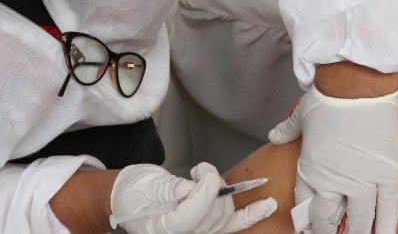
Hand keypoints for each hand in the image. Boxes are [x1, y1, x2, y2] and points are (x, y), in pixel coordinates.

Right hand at [110, 163, 277, 233]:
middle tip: (199, 170)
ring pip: (225, 215)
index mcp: (164, 229)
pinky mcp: (207, 228)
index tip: (202, 172)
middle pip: (213, 214)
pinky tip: (269, 205)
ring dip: (222, 190)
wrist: (129, 199)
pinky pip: (234, 225)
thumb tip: (190, 189)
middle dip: (212, 185)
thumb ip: (168, 189)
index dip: (204, 191)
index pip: (194, 214)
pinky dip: (252, 214)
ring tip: (202, 176)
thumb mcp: (145, 187)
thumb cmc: (132, 193)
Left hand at [268, 86, 397, 233]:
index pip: (307, 206)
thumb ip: (288, 130)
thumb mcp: (302, 115)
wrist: (359, 84)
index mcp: (312, 171)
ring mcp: (365, 182)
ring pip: (359, 220)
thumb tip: (275, 135)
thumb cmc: (330, 97)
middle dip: (328, 231)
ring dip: (355, 233)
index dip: (307, 221)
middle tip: (329, 233)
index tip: (308, 228)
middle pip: (330, 219)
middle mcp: (336, 183)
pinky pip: (388, 210)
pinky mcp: (389, 176)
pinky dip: (385, 227)